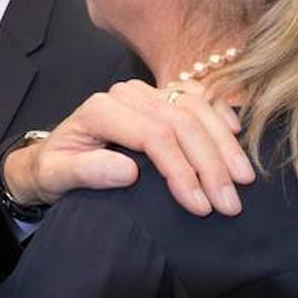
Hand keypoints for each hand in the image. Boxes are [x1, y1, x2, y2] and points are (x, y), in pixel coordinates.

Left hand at [4, 78, 254, 216]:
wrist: (54, 155)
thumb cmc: (56, 169)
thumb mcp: (56, 176)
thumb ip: (86, 172)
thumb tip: (127, 172)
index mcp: (101, 109)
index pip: (154, 136)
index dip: (181, 170)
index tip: (200, 206)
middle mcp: (126, 94)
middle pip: (181, 122)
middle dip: (210, 165)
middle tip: (229, 203)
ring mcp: (146, 92)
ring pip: (196, 108)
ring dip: (223, 144)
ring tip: (243, 180)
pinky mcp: (160, 95)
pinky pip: (199, 96)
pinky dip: (220, 114)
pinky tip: (236, 137)